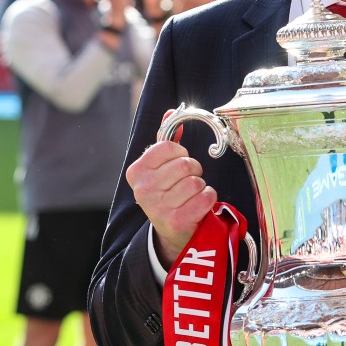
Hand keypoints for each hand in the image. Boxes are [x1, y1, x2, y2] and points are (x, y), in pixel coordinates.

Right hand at [126, 129, 217, 267]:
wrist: (170, 233)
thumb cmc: (168, 193)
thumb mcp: (160, 168)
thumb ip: (165, 139)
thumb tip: (171, 112)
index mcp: (137, 171)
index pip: (169, 147)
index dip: (181, 153)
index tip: (178, 164)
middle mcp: (143, 189)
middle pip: (185, 164)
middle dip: (194, 171)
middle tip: (187, 182)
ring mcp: (158, 206)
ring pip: (197, 181)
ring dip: (200, 187)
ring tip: (191, 196)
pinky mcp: (177, 220)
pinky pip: (206, 197)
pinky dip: (208, 199)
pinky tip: (198, 205)